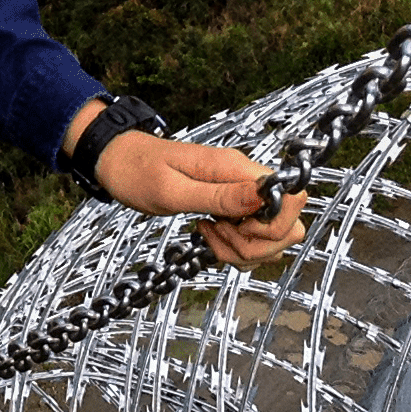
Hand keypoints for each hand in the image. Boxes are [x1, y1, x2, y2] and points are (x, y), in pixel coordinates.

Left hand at [88, 125, 307, 268]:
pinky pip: (253, 240)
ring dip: (244, 250)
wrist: (117, 161)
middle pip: (288, 225)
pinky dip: (236, 249)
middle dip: (256, 244)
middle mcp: (246, 180)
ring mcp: (242, 195)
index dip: (272, 225)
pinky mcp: (233, 208)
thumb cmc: (137, 171)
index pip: (293, 197)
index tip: (235, 227)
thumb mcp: (172, 190)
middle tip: (217, 233)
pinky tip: (210, 236)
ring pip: (272, 238)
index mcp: (236, 169)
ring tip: (209, 234)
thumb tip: (265, 197)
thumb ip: (220, 196)